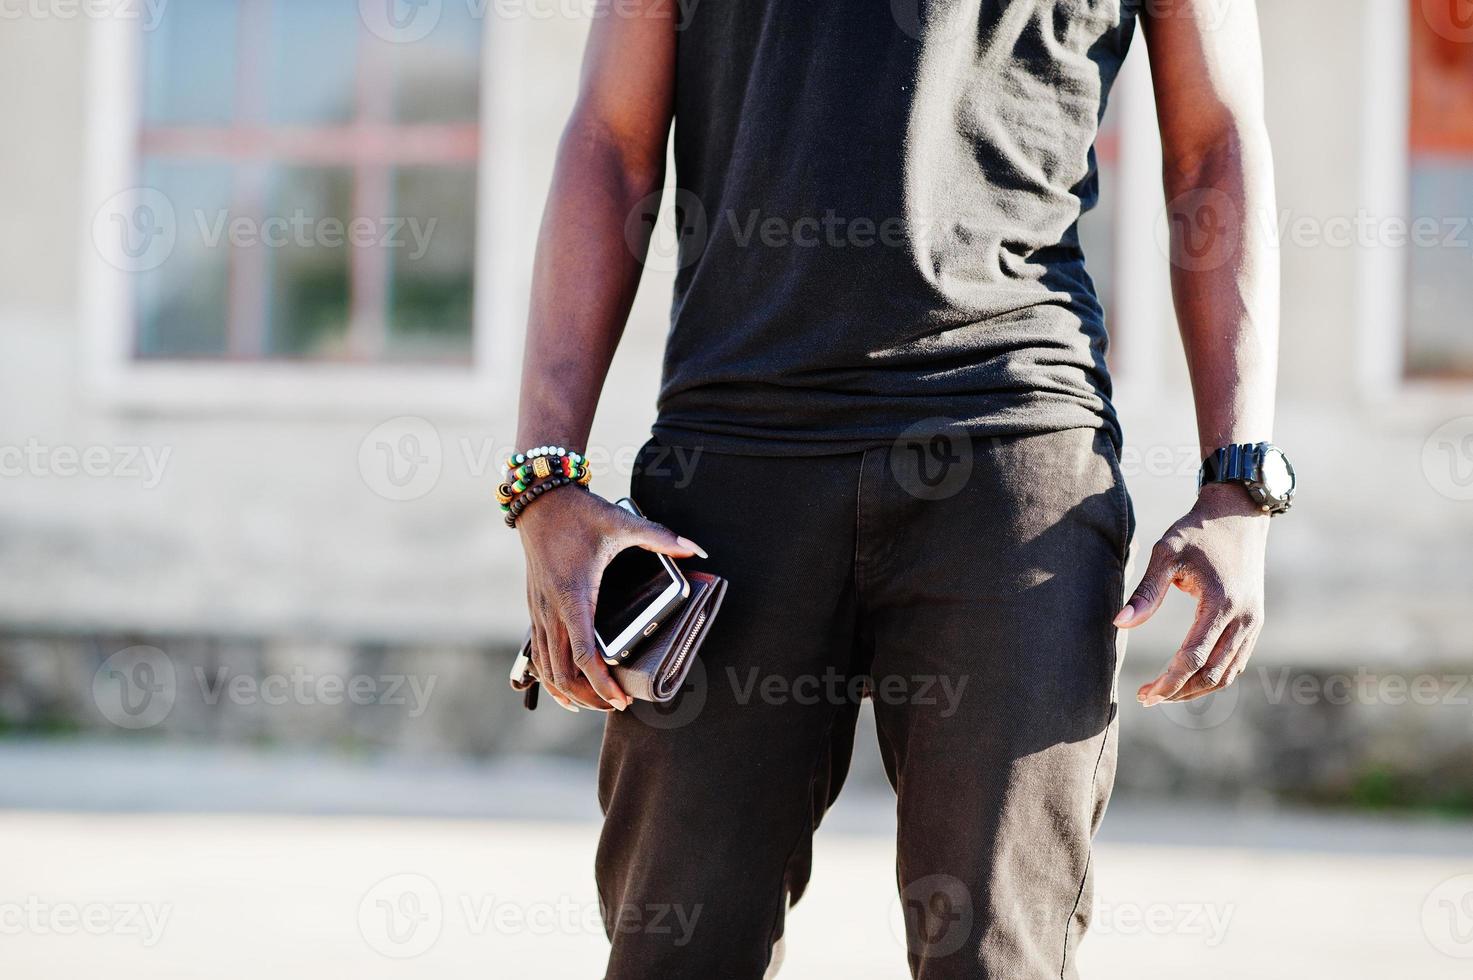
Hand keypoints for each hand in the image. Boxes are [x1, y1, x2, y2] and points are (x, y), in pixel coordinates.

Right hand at [518, 488, 704, 712]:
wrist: (539, 500)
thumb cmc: (579, 512)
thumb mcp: (621, 522)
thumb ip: (659, 537)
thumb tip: (695, 549)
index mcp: (574, 595)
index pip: (586, 655)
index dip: (602, 684)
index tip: (621, 701)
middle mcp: (552, 609)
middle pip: (564, 672)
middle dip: (589, 696)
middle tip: (616, 706)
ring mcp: (539, 611)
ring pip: (547, 667)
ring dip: (568, 691)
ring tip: (594, 704)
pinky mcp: (534, 608)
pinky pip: (538, 653)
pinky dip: (549, 677)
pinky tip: (563, 689)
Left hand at [1115, 483, 1269, 705]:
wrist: (1239, 515)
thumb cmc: (1197, 532)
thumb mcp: (1166, 553)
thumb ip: (1145, 592)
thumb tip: (1119, 625)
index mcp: (1221, 603)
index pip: (1193, 657)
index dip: (1168, 682)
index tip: (1145, 694)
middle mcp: (1244, 619)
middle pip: (1211, 673)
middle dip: (1178, 691)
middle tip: (1147, 698)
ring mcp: (1253, 622)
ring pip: (1227, 673)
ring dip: (1196, 689)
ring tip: (1163, 693)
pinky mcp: (1255, 622)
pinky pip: (1235, 662)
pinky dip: (1212, 676)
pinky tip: (1187, 678)